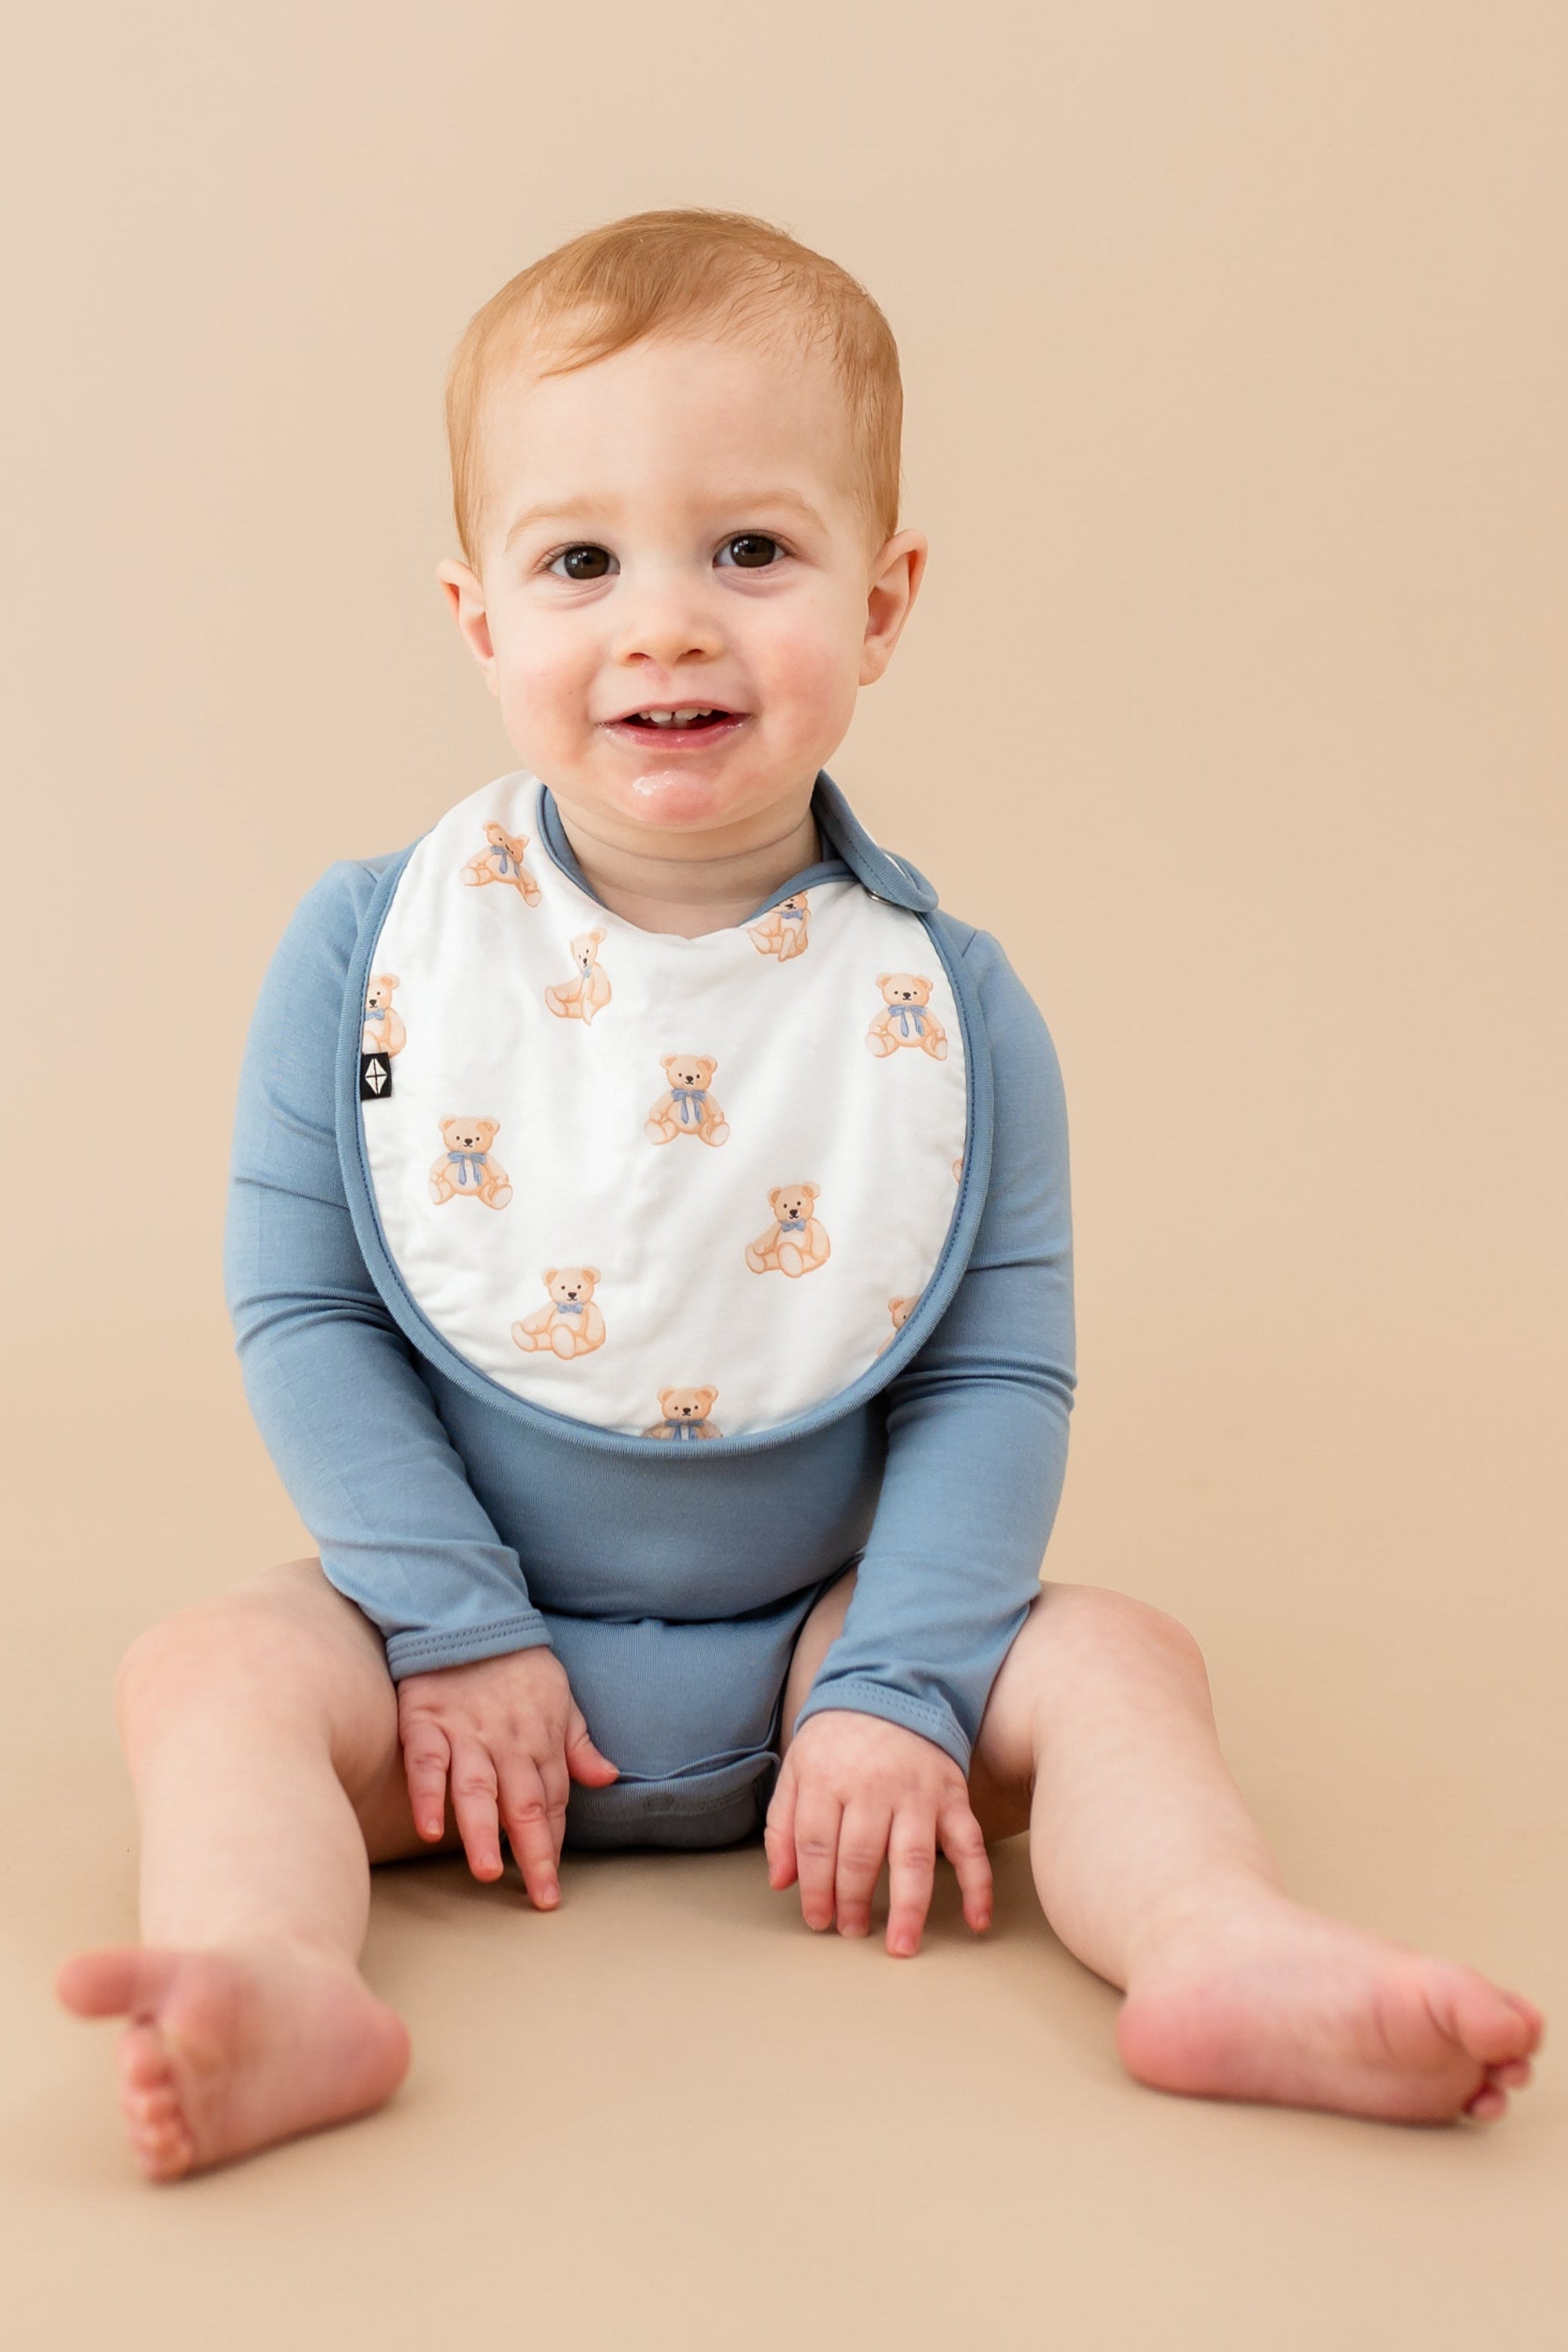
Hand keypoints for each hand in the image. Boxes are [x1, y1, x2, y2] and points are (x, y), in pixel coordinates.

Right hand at [397, 1647, 617, 1906]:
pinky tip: (430, 1829)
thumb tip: (608, 1778)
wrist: (469, 1613)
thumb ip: (578, 1743)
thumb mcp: (561, 1696)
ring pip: (477, 1789)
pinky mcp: (425, 1723)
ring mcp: (466, 1734)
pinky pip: (427, 1763)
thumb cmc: (519, 1664)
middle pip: (523, 1803)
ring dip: (483, 1832)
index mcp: (541, 1739)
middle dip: (533, 1852)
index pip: (553, 1801)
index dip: (554, 1842)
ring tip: (489, 1872)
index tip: (553, 1883)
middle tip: (540, 1895)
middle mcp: (507, 1742)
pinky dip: (428, 1795)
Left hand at [764, 1708, 991, 1956]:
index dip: (815, 1889)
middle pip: (860, 1856)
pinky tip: (976, 1920)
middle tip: (851, 1932)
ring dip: (909, 1907)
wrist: (893, 1691)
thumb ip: (784, 1824)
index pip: (817, 1845)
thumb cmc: (839, 1740)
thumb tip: (781, 1882)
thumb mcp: (798, 1768)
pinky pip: (969, 1844)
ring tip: (901, 1946)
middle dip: (853, 1902)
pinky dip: (978, 1884)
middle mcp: (873, 1786)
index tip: (818, 1920)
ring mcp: (917, 1793)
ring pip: (913, 1857)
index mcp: (828, 1777)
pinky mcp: (952, 1796)